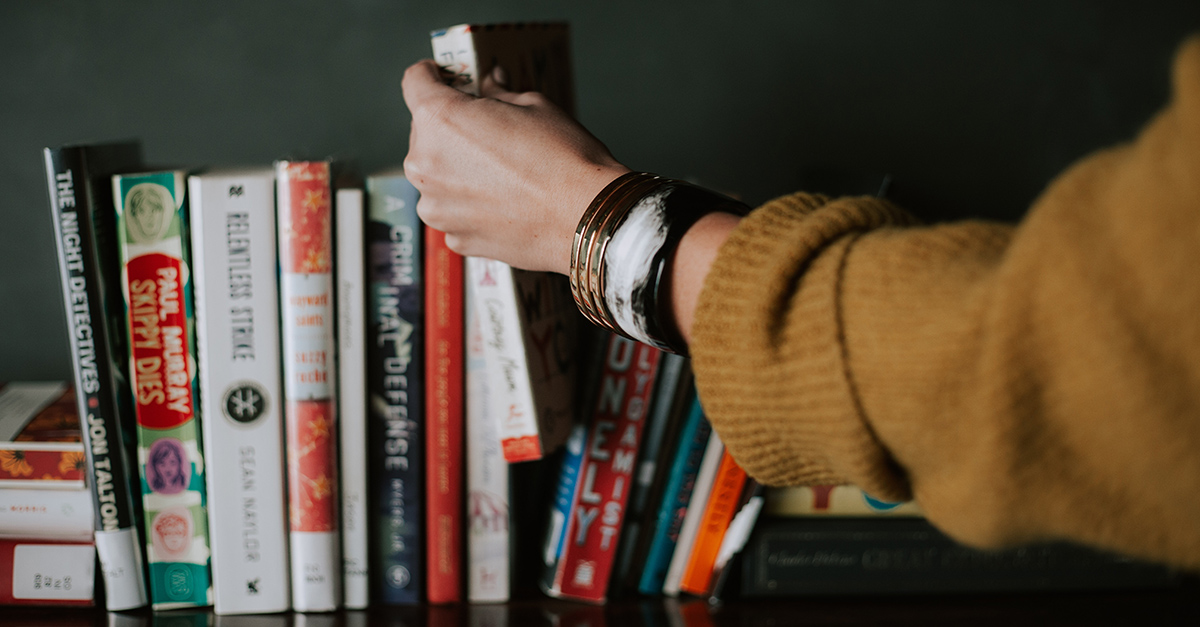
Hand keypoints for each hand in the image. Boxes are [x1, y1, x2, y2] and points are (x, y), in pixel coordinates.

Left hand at [401, 59, 629, 273]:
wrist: (586, 218)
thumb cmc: (563, 160)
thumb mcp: (533, 106)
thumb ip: (498, 95)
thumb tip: (490, 86)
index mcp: (440, 119)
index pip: (415, 82)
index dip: (431, 75)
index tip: (443, 78)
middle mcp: (425, 164)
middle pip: (425, 133)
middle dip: (451, 128)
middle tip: (489, 132)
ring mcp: (437, 207)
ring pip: (437, 177)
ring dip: (458, 170)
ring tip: (501, 174)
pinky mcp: (455, 237)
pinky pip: (454, 211)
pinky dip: (471, 204)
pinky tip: (505, 202)